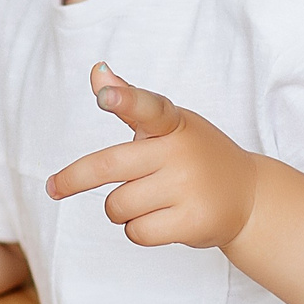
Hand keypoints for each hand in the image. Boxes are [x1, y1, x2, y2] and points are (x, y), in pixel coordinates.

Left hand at [45, 63, 259, 250]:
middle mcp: (181, 151)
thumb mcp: (170, 124)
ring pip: (117, 205)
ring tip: (150, 201)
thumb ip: (131, 101)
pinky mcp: (193, 221)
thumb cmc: (197, 155)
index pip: (148, 107)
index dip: (124, 100)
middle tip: (54, 187)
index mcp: (173, 123)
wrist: (249, 196)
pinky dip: (138, 230)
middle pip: (108, 167)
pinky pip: (136, 232)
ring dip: (121, 210)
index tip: (105, 95)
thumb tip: (96, 71)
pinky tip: (162, 220)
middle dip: (74, 179)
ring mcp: (188, 187)